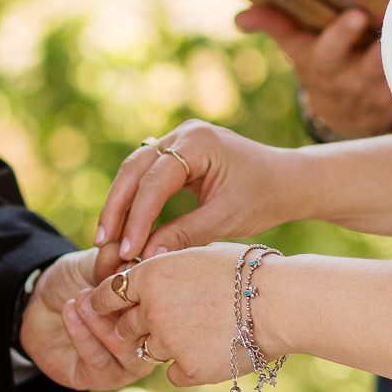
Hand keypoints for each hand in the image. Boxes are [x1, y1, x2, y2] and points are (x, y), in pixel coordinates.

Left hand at [18, 249, 150, 391]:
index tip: (122, 267)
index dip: (144, 287)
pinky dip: (83, 335)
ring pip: (128, 351)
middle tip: (95, 289)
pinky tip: (70, 312)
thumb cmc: (76, 281)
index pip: (163, 304)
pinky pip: (99, 362)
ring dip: (101, 324)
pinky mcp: (104, 379)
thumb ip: (110, 260)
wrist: (40, 306)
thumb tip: (124, 253)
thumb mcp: (93, 264)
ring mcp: (130, 363)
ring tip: (80, 300)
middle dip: (123, 309)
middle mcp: (150, 340)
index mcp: (157, 311)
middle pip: (152, 333)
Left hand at [85, 243, 257, 387]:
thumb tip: (153, 267)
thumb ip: (168, 265)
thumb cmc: (247, 270)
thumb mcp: (200, 254)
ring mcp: (168, 342)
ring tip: (202, 331)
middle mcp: (152, 309)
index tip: (102, 307)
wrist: (280, 303)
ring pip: (151, 350)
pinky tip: (213, 351)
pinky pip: (174, 373)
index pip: (108, 293)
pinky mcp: (188, 369)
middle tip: (168, 321)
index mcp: (151, 275)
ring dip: (168, 345)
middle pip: (126, 326)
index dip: (103, 302)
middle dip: (139, 326)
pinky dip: (188, 366)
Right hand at [92, 120, 290, 277]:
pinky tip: (123, 226)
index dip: (138, 216)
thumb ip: (185, 235)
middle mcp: (183, 133)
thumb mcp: (226, 219)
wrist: (287, 181)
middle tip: (104, 243)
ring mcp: (177, 139)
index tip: (127, 250)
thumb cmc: (263, 198)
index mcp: (199, 141)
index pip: (155, 180)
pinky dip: (133, 200)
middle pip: (135, 168)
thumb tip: (146, 259)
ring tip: (107, 240)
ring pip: (134, 170)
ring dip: (120, 204)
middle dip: (117, 207)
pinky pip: (146, 175)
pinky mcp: (177, 153)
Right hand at [237, 4, 391, 139]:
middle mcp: (349, 79)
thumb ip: (273, 23)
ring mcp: (376, 91)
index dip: (341, 34)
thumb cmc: (321, 63)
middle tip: (385, 27)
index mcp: (321, 62)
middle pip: (365, 65)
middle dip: (376, 49)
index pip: (327, 48)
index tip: (356, 16)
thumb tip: (239, 16)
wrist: (344, 114)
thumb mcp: (295, 46)